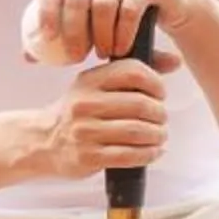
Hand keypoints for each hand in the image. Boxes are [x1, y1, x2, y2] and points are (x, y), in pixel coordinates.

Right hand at [20, 52, 168, 181]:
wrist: (43, 142)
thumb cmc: (77, 113)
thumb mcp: (95, 85)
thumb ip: (131, 73)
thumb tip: (175, 61)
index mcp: (89, 81)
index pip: (133, 72)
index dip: (156, 83)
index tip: (160, 94)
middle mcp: (85, 104)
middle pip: (140, 104)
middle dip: (160, 113)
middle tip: (162, 119)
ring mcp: (85, 132)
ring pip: (137, 131)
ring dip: (157, 135)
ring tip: (160, 136)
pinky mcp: (88, 157)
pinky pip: (129, 155)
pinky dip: (148, 154)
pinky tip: (153, 151)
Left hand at [22, 0, 204, 69]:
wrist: (170, 3)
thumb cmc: (121, 18)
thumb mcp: (89, 25)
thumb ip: (61, 37)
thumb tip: (26, 58)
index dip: (46, 10)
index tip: (47, 39)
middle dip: (74, 31)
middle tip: (76, 57)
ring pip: (103, 4)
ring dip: (101, 36)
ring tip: (103, 56)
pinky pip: (129, 9)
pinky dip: (122, 34)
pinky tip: (121, 50)